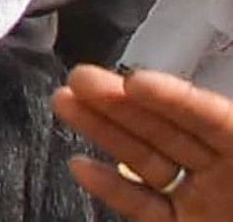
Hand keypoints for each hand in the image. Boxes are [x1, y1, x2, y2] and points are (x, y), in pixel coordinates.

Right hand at [60, 65, 232, 221]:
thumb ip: (227, 125)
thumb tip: (215, 110)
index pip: (208, 116)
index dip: (170, 97)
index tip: (132, 80)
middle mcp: (223, 171)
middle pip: (167, 129)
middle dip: (120, 102)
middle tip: (80, 78)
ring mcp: (201, 199)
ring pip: (146, 160)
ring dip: (103, 131)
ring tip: (65, 103)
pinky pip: (143, 204)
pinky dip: (111, 186)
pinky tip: (81, 165)